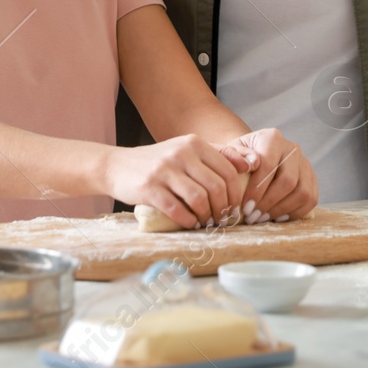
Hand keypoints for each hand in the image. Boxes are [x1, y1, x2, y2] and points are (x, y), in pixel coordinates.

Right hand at [104, 135, 249, 229]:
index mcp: (194, 143)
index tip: (233, 208)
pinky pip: (177, 209)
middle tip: (221, 219)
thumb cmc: (157, 162)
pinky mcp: (149, 188)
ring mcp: (164, 170)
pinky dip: (188, 220)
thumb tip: (250, 165)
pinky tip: (189, 223)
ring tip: (205, 222)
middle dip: (223, 208)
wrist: (117, 166)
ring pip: (199, 199)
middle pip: (217, 187)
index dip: (235, 194)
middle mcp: (181, 153)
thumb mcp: (187, 150)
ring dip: (206, 216)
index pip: (228, 171)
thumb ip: (217, 155)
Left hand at [230, 128, 317, 222]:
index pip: (268, 165)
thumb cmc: (239, 157)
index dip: (257, 190)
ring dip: (282, 210)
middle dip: (269, 203)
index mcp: (272, 138)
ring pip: (303, 192)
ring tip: (263, 218)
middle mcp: (292, 148)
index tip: (246, 208)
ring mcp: (305, 163)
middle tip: (253, 217)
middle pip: (288, 181)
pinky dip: (296, 212)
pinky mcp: (312, 178)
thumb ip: (233, 155)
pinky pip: (311, 199)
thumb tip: (248, 165)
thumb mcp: (230, 152)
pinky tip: (277, 218)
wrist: (252, 157)